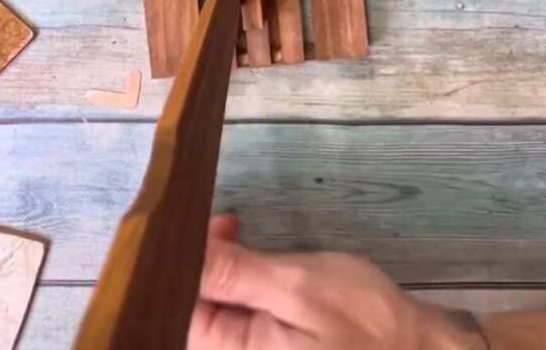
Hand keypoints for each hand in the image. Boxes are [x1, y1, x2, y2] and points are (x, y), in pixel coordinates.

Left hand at [190, 216, 487, 349]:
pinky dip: (238, 289)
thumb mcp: (299, 286)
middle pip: (195, 312)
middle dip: (203, 262)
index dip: (186, 259)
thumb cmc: (363, 320)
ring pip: (215, 314)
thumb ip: (236, 274)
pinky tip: (250, 266)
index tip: (210, 222)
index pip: (184, 308)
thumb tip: (183, 252)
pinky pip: (238, 323)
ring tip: (234, 234)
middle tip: (228, 223)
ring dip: (219, 272)